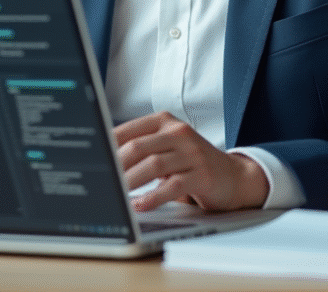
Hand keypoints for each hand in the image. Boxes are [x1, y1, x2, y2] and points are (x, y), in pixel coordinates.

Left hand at [114, 111, 268, 211]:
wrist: (234, 176)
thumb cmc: (192, 163)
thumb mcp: (167, 147)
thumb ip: (141, 148)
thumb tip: (103, 158)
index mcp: (165, 122)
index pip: (129, 130)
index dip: (108, 145)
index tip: (93, 159)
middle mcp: (179, 133)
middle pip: (138, 147)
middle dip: (116, 166)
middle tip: (101, 180)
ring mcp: (192, 153)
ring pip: (153, 165)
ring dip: (130, 182)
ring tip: (116, 194)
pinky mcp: (202, 175)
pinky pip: (173, 186)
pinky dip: (153, 197)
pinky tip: (140, 205)